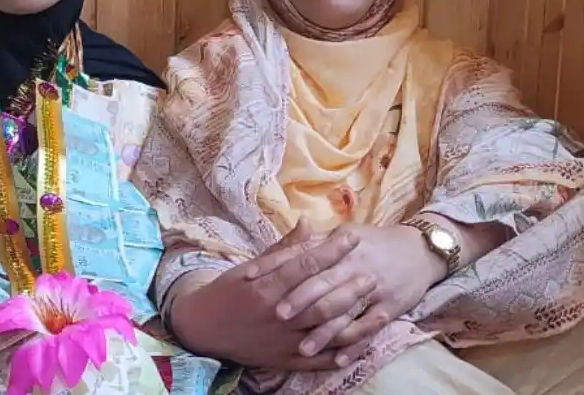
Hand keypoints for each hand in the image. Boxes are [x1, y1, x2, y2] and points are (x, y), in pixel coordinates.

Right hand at [171, 221, 375, 370]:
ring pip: (326, 333)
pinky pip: (317, 360)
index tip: (352, 238)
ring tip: (381, 311)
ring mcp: (282, 341)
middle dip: (350, 287)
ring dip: (355, 322)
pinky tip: (361, 346)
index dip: (330, 251)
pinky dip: (340, 355)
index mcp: (266, 288)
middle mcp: (277, 315)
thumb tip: (308, 222)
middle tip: (373, 273)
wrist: (202, 328)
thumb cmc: (226, 292)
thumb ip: (282, 249)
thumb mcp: (248, 266)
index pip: (304, 266)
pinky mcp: (284, 360)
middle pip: (321, 301)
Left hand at [245, 222, 443, 364]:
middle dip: (300, 300)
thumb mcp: (343, 235)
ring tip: (302, 348)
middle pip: (323, 284)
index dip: (276, 266)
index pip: (301, 256)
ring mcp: (372, 288)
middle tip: (277, 315)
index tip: (252, 279)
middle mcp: (353, 266)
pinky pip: (369, 329)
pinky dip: (354, 345)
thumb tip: (281, 242)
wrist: (419, 249)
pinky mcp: (388, 306)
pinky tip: (338, 359)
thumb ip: (312, 241)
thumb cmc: (373, 242)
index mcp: (338, 246)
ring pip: (344, 312)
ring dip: (323, 332)